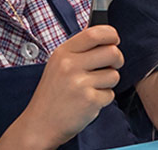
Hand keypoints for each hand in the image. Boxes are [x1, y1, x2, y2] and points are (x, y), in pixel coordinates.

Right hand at [24, 25, 123, 145]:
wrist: (40, 124)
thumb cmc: (52, 95)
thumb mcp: (58, 65)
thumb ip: (79, 51)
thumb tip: (108, 40)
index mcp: (63, 53)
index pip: (95, 33)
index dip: (111, 35)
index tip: (115, 41)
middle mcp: (70, 65)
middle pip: (112, 52)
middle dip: (117, 60)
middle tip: (110, 66)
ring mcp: (80, 83)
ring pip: (114, 75)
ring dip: (108, 83)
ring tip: (91, 88)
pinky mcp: (89, 100)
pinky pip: (110, 94)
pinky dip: (103, 99)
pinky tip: (88, 102)